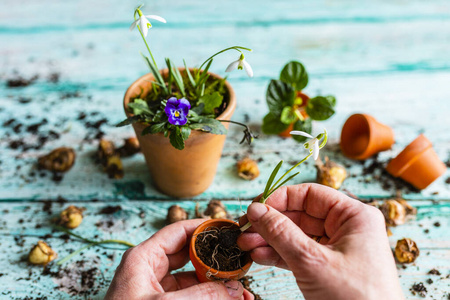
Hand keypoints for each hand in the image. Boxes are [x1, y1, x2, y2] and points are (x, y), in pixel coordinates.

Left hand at [106, 219, 253, 299]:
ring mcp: (158, 289)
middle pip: (190, 255)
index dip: (204, 228)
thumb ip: (202, 295)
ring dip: (217, 283)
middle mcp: (151, 270)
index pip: (179, 232)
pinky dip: (210, 297)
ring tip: (240, 290)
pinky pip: (192, 296)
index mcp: (143, 258)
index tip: (227, 230)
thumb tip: (233, 289)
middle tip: (239, 261)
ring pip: (194, 278)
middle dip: (216, 260)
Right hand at [238, 183, 403, 299]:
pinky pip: (299, 254)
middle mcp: (346, 228)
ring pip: (296, 235)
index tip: (255, 208)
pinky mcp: (329, 268)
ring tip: (245, 245)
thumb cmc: (356, 299)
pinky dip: (279, 255)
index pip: (310, 194)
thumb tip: (256, 210)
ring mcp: (337, 249)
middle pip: (300, 214)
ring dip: (270, 240)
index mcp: (354, 216)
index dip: (280, 198)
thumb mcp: (312, 261)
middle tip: (245, 229)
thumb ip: (281, 232)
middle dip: (270, 223)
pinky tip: (259, 256)